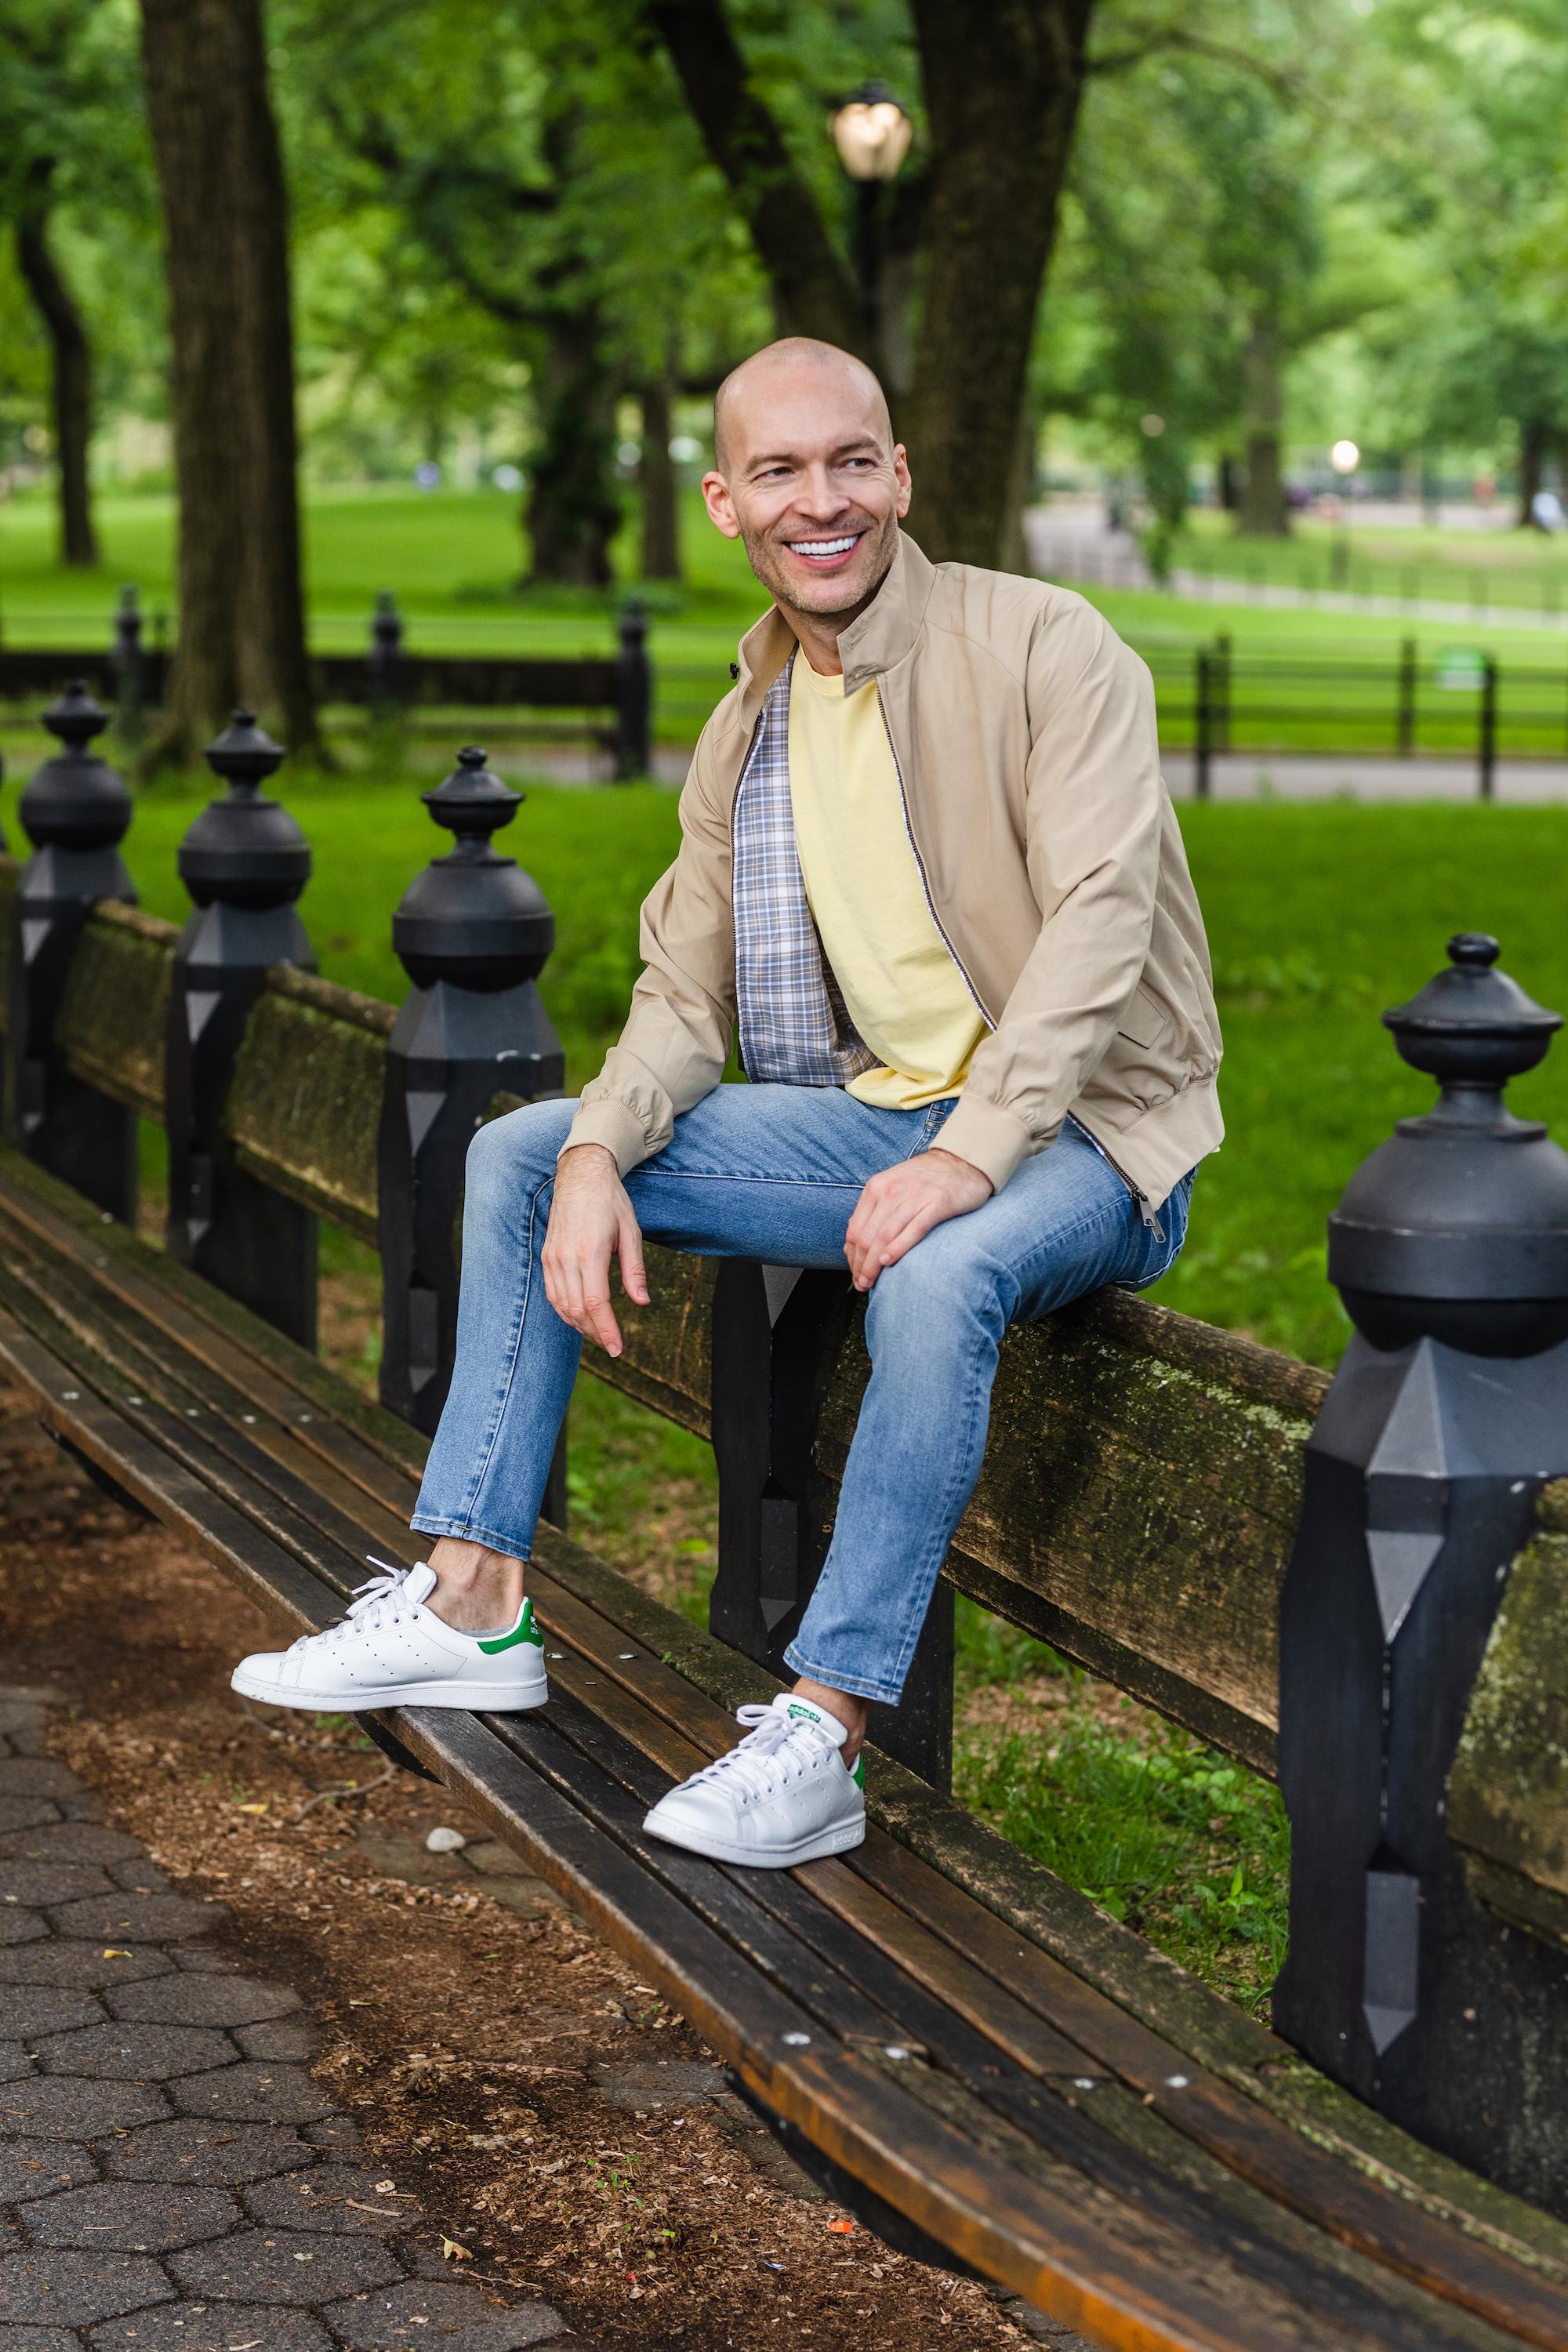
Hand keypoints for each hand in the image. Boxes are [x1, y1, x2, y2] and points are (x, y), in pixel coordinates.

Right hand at [541, 1144, 648, 1356]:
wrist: (580, 1175)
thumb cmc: (610, 1201)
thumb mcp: (631, 1232)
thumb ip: (635, 1270)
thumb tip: (642, 1302)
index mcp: (590, 1251)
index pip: (596, 1303)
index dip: (607, 1330)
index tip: (618, 1349)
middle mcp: (566, 1257)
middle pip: (577, 1310)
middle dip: (595, 1333)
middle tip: (613, 1345)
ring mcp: (552, 1257)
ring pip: (561, 1305)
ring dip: (579, 1325)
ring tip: (599, 1335)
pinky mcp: (546, 1256)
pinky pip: (553, 1293)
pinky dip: (566, 1311)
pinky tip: (580, 1317)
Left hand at [844, 1147, 991, 1291]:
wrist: (962, 1160)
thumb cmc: (926, 1179)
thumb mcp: (892, 1187)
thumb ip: (874, 1211)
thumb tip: (854, 1244)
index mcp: (876, 1187)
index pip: (855, 1229)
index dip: (852, 1256)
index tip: (854, 1273)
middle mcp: (891, 1191)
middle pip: (867, 1236)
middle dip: (861, 1265)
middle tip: (862, 1284)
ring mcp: (914, 1196)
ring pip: (885, 1236)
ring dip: (874, 1264)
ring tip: (871, 1282)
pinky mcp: (937, 1203)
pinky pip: (914, 1229)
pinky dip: (898, 1248)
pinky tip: (889, 1262)